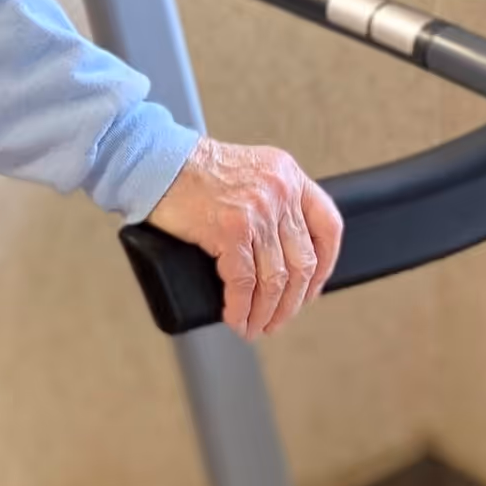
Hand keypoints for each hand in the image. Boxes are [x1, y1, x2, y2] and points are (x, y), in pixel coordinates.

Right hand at [146, 137, 343, 341]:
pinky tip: (235, 317)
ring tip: (255, 326)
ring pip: (275, 279)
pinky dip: (241, 308)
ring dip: (266, 312)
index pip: (328, 226)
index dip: (326, 265)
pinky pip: (244, 283)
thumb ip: (271, 202)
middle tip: (277, 319)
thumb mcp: (249, 172)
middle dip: (291, 302)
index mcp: (288, 175)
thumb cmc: (193, 169)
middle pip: (302, 262)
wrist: (157, 160)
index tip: (312, 288)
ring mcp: (257, 211)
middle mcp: (279, 191)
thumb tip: (281, 255)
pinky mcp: (230, 230)